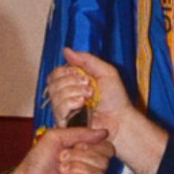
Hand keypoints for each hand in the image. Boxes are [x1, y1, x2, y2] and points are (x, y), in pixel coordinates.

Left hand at [6, 124, 111, 173]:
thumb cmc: (38, 162)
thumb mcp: (55, 138)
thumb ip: (79, 133)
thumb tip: (104, 132)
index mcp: (85, 152)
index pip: (106, 147)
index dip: (93, 145)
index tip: (75, 146)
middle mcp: (90, 168)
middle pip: (104, 160)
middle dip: (81, 157)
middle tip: (62, 159)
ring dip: (77, 169)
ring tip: (61, 171)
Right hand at [51, 48, 166, 173]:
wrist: (120, 119)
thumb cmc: (115, 98)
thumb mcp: (105, 71)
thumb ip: (86, 60)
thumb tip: (66, 50)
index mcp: (72, 83)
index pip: (56, 73)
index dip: (66, 71)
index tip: (85, 76)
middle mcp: (66, 95)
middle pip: (52, 82)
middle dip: (72, 81)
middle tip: (89, 87)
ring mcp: (64, 110)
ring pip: (55, 94)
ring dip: (74, 92)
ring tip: (89, 97)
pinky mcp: (64, 122)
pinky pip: (58, 109)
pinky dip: (71, 103)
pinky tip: (83, 105)